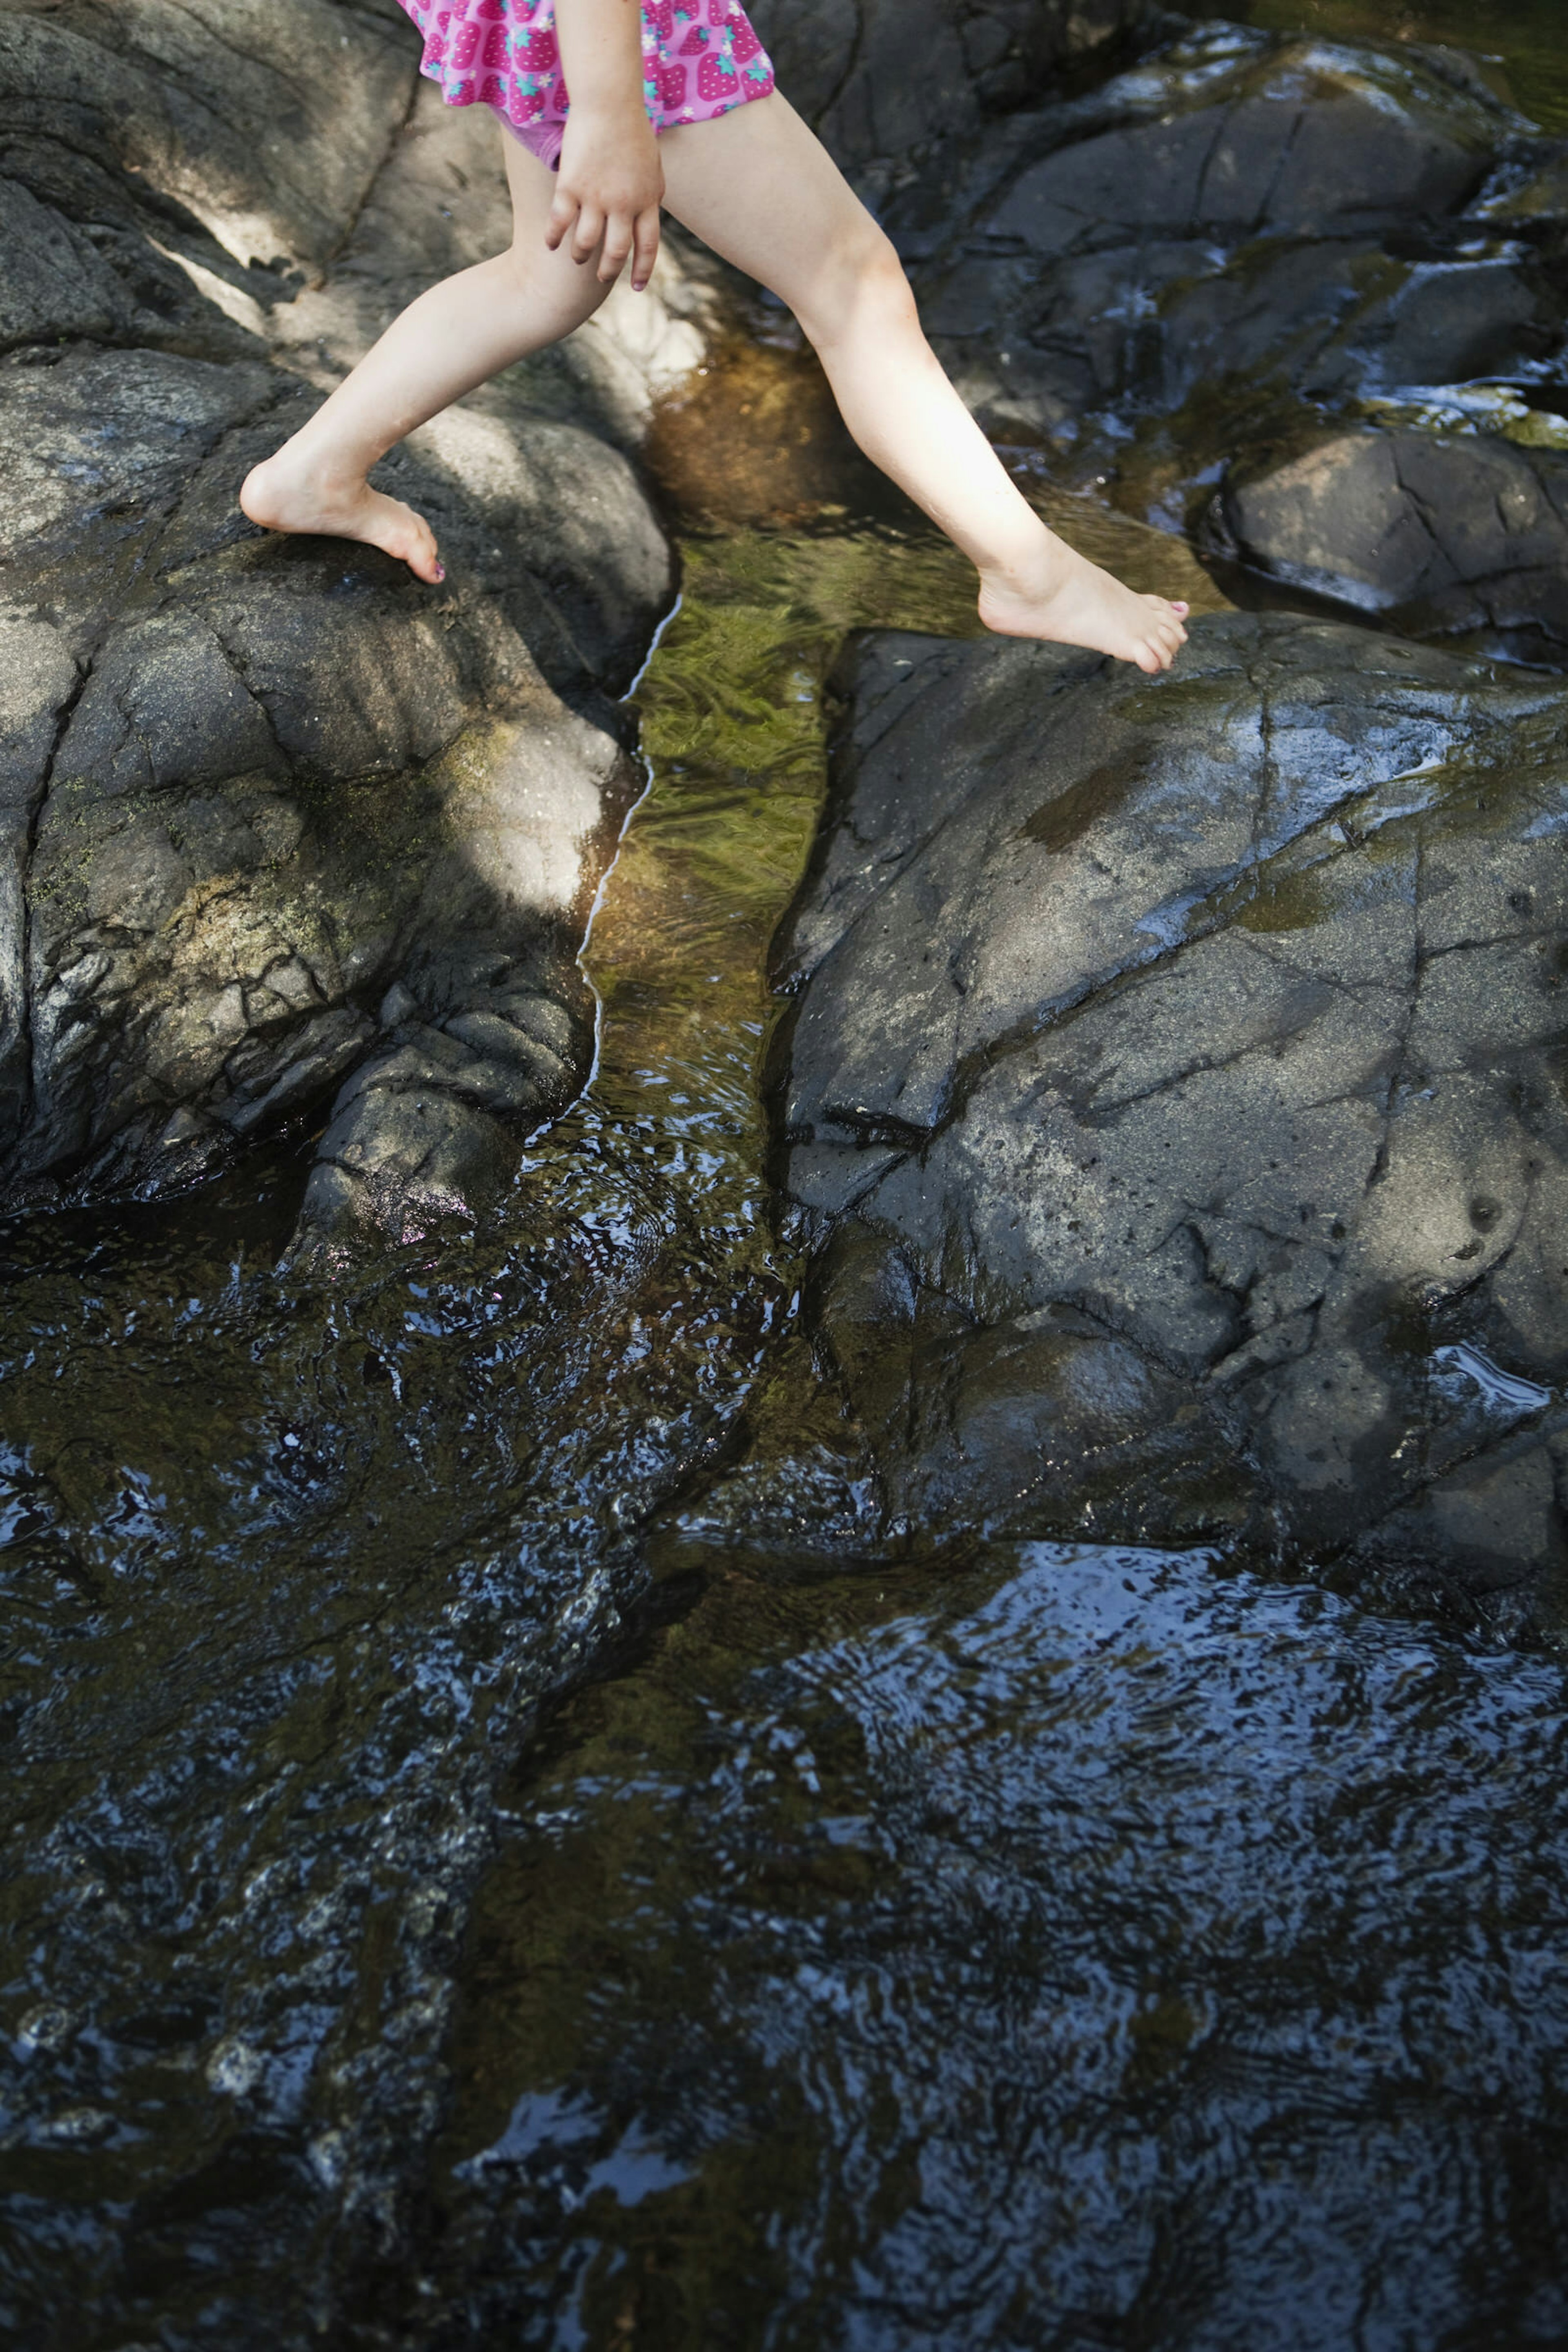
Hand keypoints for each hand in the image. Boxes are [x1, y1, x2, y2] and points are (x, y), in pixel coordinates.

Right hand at [546, 105, 663, 290]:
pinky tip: (551, 245)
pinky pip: (560, 223)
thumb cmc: (633, 130)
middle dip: (608, 269)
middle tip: (602, 277)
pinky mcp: (571, 187)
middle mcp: (623, 205)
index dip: (642, 270)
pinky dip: (554, 237)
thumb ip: (648, 197)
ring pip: (586, 243)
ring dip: (580, 255)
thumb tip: (644, 222)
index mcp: (647, 201)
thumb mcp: (652, 168)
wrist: (610, 103)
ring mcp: (597, 198)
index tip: (637, 287)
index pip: (647, 247)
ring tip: (576, 258)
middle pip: (616, 251)